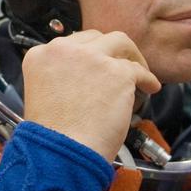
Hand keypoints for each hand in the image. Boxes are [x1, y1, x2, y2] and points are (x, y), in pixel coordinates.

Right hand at [22, 30, 161, 160]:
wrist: (61, 152)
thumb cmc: (52, 136)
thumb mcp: (42, 95)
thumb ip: (59, 77)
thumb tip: (85, 77)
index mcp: (40, 56)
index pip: (69, 44)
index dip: (86, 54)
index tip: (96, 65)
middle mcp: (64, 50)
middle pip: (95, 38)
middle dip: (108, 50)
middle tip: (118, 65)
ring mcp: (92, 58)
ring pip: (120, 42)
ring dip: (130, 55)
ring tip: (139, 69)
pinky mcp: (117, 73)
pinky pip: (139, 69)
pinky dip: (147, 78)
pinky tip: (150, 87)